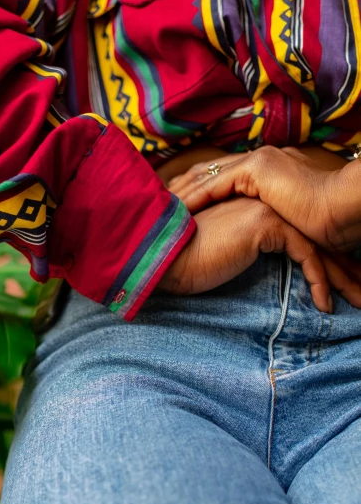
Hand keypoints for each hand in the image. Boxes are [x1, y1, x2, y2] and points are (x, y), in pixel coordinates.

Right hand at [158, 197, 360, 312]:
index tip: (338, 283)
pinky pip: (306, 254)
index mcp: (249, 202)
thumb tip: (261, 262)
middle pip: (312, 233)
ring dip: (339, 274)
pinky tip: (324, 304)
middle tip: (359, 290)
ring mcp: (264, 207)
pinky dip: (319, 280)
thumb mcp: (219, 250)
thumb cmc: (182, 261)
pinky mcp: (265, 223)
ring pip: (316, 242)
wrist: (162, 259)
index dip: (321, 256)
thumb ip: (243, 245)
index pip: (296, 228)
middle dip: (340, 264)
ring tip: (355, 300)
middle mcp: (260, 198)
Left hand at [168, 146, 360, 252]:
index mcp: (266, 167)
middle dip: (181, 188)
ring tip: (159, 209)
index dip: (196, 189)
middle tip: (156, 202)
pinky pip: (217, 184)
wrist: (344, 208)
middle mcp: (260, 158)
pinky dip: (196, 197)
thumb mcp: (288, 215)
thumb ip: (269, 214)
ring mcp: (259, 160)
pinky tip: (177, 209)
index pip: (222, 175)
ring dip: (182, 193)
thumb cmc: (324, 218)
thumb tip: (254, 230)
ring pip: (208, 176)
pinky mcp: (259, 168)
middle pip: (209, 172)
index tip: (173, 204)